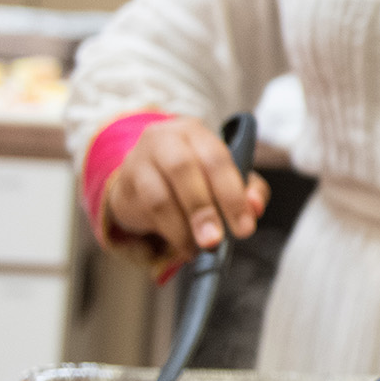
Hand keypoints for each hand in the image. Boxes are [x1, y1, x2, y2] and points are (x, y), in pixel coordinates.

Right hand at [99, 115, 266, 271]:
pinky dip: (169, 233)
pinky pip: (146, 212)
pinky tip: (183, 245)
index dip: (232, 194)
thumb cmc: (193, 175)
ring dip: (182, 228)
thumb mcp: (224, 177)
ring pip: (160, 195)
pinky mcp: (124, 185)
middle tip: (214, 241)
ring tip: (198, 248)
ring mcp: (139, 160)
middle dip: (202, 209)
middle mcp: (165, 139)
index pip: (216, 158)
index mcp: (196, 132)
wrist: (142, 175)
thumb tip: (255, 207)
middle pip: (183, 169)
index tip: (244, 227)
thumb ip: (247, 190)